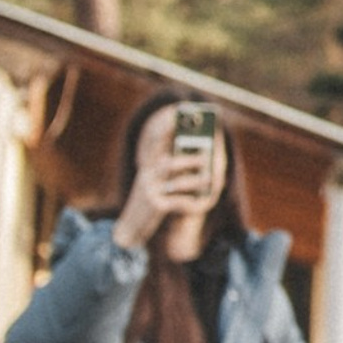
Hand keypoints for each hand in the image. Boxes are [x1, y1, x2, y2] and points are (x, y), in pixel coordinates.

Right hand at [111, 108, 211, 251]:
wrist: (130, 227)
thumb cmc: (149, 201)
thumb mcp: (154, 183)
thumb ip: (168, 169)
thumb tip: (199, 157)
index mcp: (147, 168)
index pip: (156, 145)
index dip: (165, 130)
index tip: (176, 115)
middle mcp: (146, 177)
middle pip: (169, 163)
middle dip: (189, 159)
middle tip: (206, 156)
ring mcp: (150, 192)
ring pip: (176, 183)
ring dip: (196, 180)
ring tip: (211, 177)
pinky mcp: (155, 207)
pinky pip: (178, 202)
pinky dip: (193, 203)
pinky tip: (205, 203)